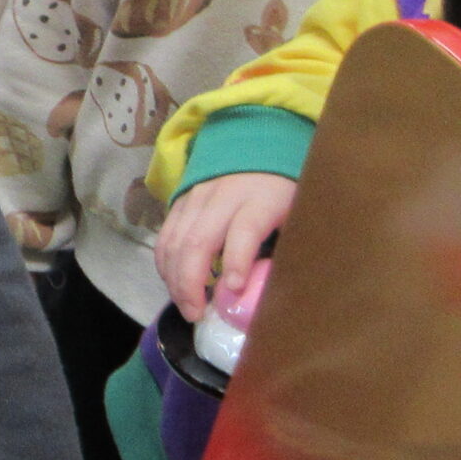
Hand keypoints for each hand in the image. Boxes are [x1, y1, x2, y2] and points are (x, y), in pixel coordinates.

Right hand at [156, 172, 297, 320]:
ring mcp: (196, 198)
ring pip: (175, 242)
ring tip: (185, 306)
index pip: (245, 230)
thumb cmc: (284, 190)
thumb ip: (282, 248)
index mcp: (260, 201)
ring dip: (174, 279)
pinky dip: (165, 264)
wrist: (259, 146)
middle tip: (197, 313)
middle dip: (192, 282)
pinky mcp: (180, 201)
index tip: (234, 290)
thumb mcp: (296, 215)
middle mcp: (223, 198)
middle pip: (198, 241)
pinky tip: (172, 283)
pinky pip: (165, 236)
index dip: (238, 260)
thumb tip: (265, 290)